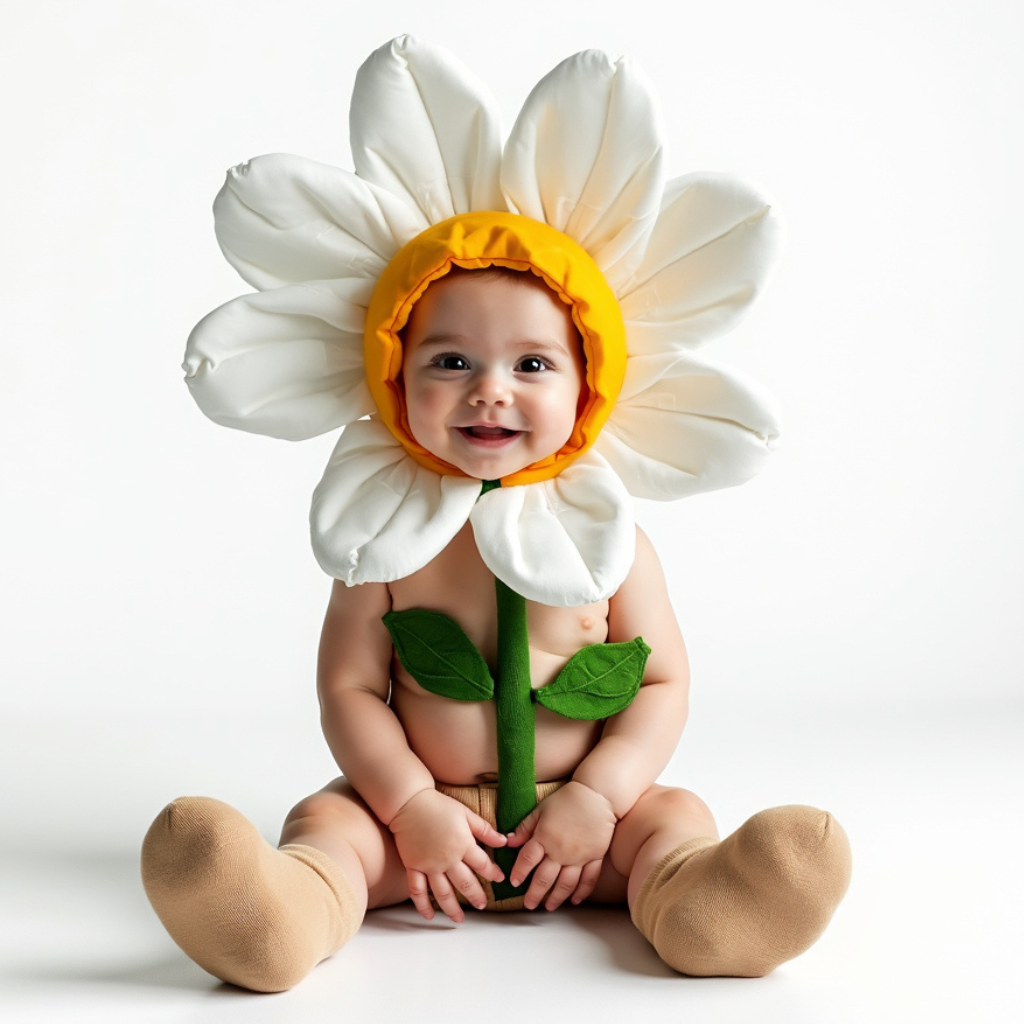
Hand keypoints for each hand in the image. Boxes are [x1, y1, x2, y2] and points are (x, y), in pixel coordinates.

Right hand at [388, 789, 507, 921]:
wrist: (409, 803)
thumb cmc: (439, 806)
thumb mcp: (466, 813)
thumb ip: (484, 829)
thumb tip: (504, 841)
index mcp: (462, 844)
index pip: (482, 865)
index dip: (493, 873)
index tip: (499, 879)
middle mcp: (447, 859)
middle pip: (465, 884)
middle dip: (476, 896)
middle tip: (482, 905)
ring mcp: (429, 865)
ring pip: (443, 893)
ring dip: (452, 908)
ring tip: (460, 919)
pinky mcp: (413, 867)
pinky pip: (418, 890)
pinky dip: (423, 905)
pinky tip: (429, 916)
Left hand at [505, 781, 616, 910]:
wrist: (598, 795)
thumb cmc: (567, 799)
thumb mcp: (541, 809)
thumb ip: (525, 827)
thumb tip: (509, 841)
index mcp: (544, 837)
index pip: (527, 860)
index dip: (519, 872)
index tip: (514, 882)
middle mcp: (560, 851)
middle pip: (544, 878)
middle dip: (535, 894)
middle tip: (529, 905)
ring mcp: (579, 857)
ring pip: (566, 884)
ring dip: (556, 898)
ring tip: (549, 907)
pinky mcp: (595, 857)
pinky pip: (588, 879)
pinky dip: (582, 892)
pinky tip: (575, 900)